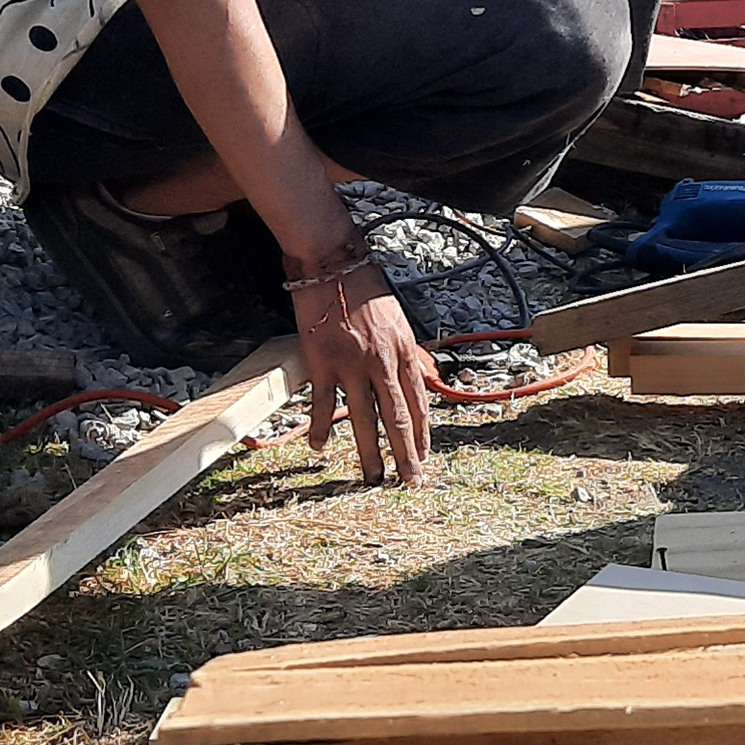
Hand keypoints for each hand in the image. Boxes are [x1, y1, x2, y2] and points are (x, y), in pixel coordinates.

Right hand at [289, 258, 432, 484]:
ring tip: (373, 477)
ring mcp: (352, 364)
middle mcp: (383, 362)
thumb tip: (422, 377)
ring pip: (364, 417)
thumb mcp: (399, 321)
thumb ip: (408, 353)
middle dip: (407, 453)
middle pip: (398, 417)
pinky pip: (323, 403)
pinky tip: (319, 448)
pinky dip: (321, 427)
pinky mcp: (322, 362)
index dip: (423, 433)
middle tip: (411, 481)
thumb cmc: (365, 288)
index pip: (419, 401)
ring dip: (370, 451)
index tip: (425, 456)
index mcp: (405, 351)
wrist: (332, 263)